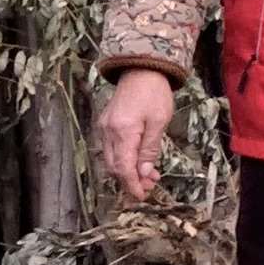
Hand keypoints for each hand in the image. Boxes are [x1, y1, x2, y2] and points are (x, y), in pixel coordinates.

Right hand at [95, 67, 178, 199]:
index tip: (142, 195)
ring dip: (128, 170)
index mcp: (123, 131)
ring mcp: (104, 128)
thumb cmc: (154, 93)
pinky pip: (111, 149)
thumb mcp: (159, 122)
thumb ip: (149, 149)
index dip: (132, 184)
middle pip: (114, 167)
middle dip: (130, 180)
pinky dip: (123, 158)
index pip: (123, 168)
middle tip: (150, 185)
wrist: (140, 69)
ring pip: (111, 159)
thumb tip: (144, 172)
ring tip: (148, 173)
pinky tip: (138, 159)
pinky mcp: (105, 124)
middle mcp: (108, 132)